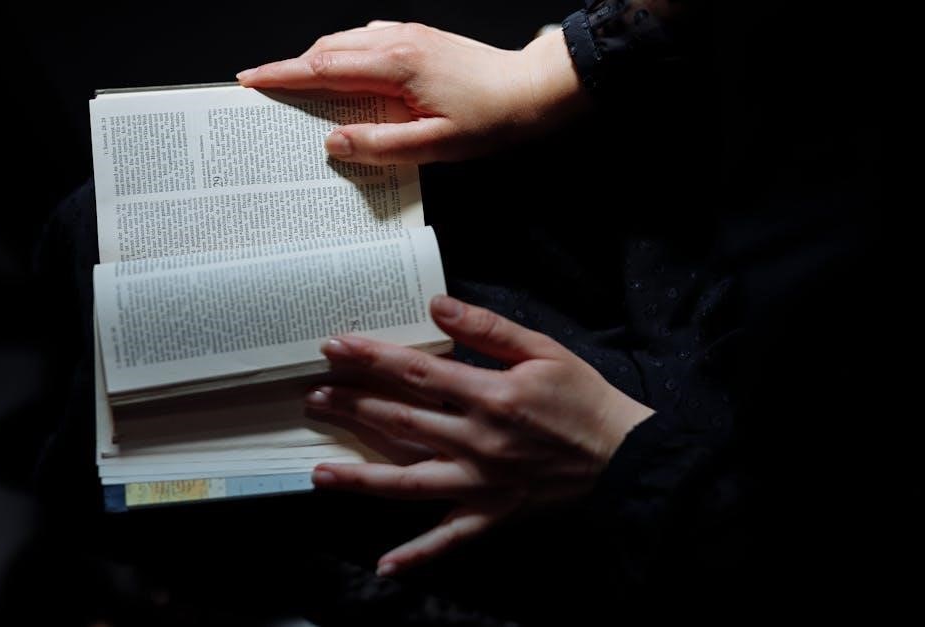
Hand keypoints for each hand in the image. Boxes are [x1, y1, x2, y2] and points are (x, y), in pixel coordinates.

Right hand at [236, 22, 587, 163]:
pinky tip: (344, 76)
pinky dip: (344, 56)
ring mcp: (409, 36)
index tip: (251, 81)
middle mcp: (397, 41)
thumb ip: (380, 144)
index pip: (323, 67)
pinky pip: (367, 42)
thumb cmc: (490, 119)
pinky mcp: (419, 40)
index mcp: (395, 65)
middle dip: (291, 68)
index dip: (283, 75)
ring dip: (317, 61)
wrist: (531, 92)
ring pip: (346, 42)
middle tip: (266, 90)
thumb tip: (334, 142)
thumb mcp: (434, 146)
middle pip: (327, 49)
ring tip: (297, 87)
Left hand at [305, 295, 652, 575]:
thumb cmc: (582, 396)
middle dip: (352, 408)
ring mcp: (482, 483)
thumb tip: (438, 304)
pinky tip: (385, 565)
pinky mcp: (493, 513)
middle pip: (400, 422)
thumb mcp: (543, 349)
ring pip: (410, 481)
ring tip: (319, 473)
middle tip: (314, 397)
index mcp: (490, 396)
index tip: (334, 347)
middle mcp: (478, 441)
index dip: (371, 358)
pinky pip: (451, 538)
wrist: (622, 452)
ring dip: (362, 478)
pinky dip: (419, 553)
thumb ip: (488, 327)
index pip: (416, 372)